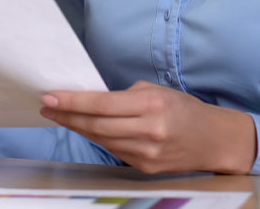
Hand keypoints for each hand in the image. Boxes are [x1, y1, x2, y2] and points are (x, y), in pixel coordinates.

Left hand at [40, 80, 256, 174]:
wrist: (214, 140)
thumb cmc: (182, 108)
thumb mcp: (156, 91)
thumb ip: (124, 96)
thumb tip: (90, 99)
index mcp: (152, 105)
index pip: (102, 104)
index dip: (72, 101)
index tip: (49, 97)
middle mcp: (149, 130)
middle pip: (96, 124)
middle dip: (66, 115)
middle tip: (46, 106)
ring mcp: (147, 153)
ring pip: (101, 139)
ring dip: (76, 127)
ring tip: (59, 115)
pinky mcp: (145, 168)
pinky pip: (112, 150)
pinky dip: (96, 138)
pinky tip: (84, 128)